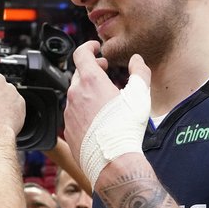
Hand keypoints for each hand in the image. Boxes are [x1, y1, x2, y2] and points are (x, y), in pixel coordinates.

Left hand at [63, 41, 151, 169]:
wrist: (112, 160)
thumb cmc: (126, 128)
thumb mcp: (140, 95)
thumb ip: (140, 72)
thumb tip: (137, 60)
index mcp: (90, 81)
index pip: (81, 53)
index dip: (89, 47)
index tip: (96, 48)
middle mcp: (75, 94)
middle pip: (79, 73)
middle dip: (91, 68)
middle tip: (104, 70)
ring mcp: (69, 112)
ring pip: (76, 94)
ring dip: (87, 90)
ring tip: (104, 96)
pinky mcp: (68, 128)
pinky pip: (74, 112)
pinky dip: (83, 108)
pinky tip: (97, 117)